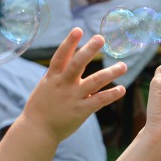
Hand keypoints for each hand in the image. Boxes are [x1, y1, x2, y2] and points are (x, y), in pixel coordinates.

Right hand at [21, 28, 126, 142]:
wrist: (37, 131)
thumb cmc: (41, 108)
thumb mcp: (45, 87)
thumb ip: (57, 74)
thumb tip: (67, 60)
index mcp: (52, 77)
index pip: (60, 56)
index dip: (69, 42)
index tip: (78, 29)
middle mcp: (63, 85)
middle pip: (77, 64)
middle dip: (89, 50)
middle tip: (101, 38)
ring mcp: (72, 97)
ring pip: (94, 82)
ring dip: (110, 73)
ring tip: (123, 66)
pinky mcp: (80, 111)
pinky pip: (98, 101)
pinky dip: (111, 95)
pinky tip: (121, 89)